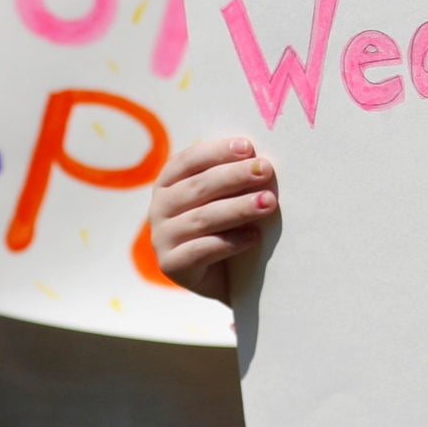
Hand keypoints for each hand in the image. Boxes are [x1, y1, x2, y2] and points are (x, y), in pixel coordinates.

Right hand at [149, 137, 277, 303]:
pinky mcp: (171, 265)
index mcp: (168, 184)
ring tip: (268, 202)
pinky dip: (230, 242)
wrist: (226, 279)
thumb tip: (260, 159)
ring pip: (201, 218)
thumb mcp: (228, 198)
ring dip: (238, 208)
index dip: (216, 152)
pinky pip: (201, 251)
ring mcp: (161, 238)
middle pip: (197, 187)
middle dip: (234, 176)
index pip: (188, 161)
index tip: (248, 147)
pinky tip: (255, 237)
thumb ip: (234, 178)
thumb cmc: (229, 227)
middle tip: (265, 170)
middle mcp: (159, 208)